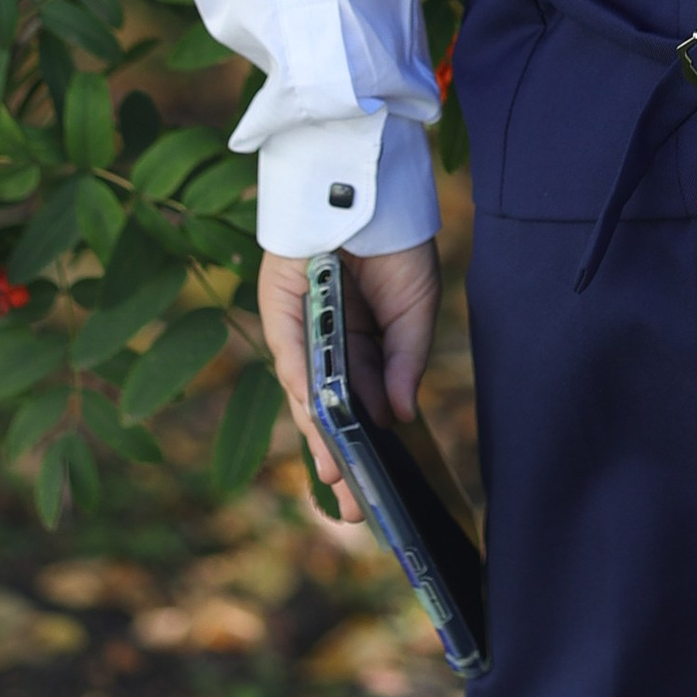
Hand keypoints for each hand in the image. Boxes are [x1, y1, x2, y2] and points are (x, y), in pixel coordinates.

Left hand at [256, 242, 440, 524]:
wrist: (370, 187)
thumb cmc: (395, 245)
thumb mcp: (415, 310)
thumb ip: (407, 362)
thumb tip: (401, 416)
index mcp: (362, 350)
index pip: (363, 410)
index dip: (369, 448)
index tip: (380, 493)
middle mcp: (328, 348)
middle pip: (332, 414)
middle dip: (343, 460)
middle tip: (357, 510)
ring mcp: (302, 333)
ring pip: (309, 397)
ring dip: (321, 439)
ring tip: (338, 479)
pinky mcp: (280, 312)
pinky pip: (293, 358)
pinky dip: (305, 391)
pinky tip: (320, 424)